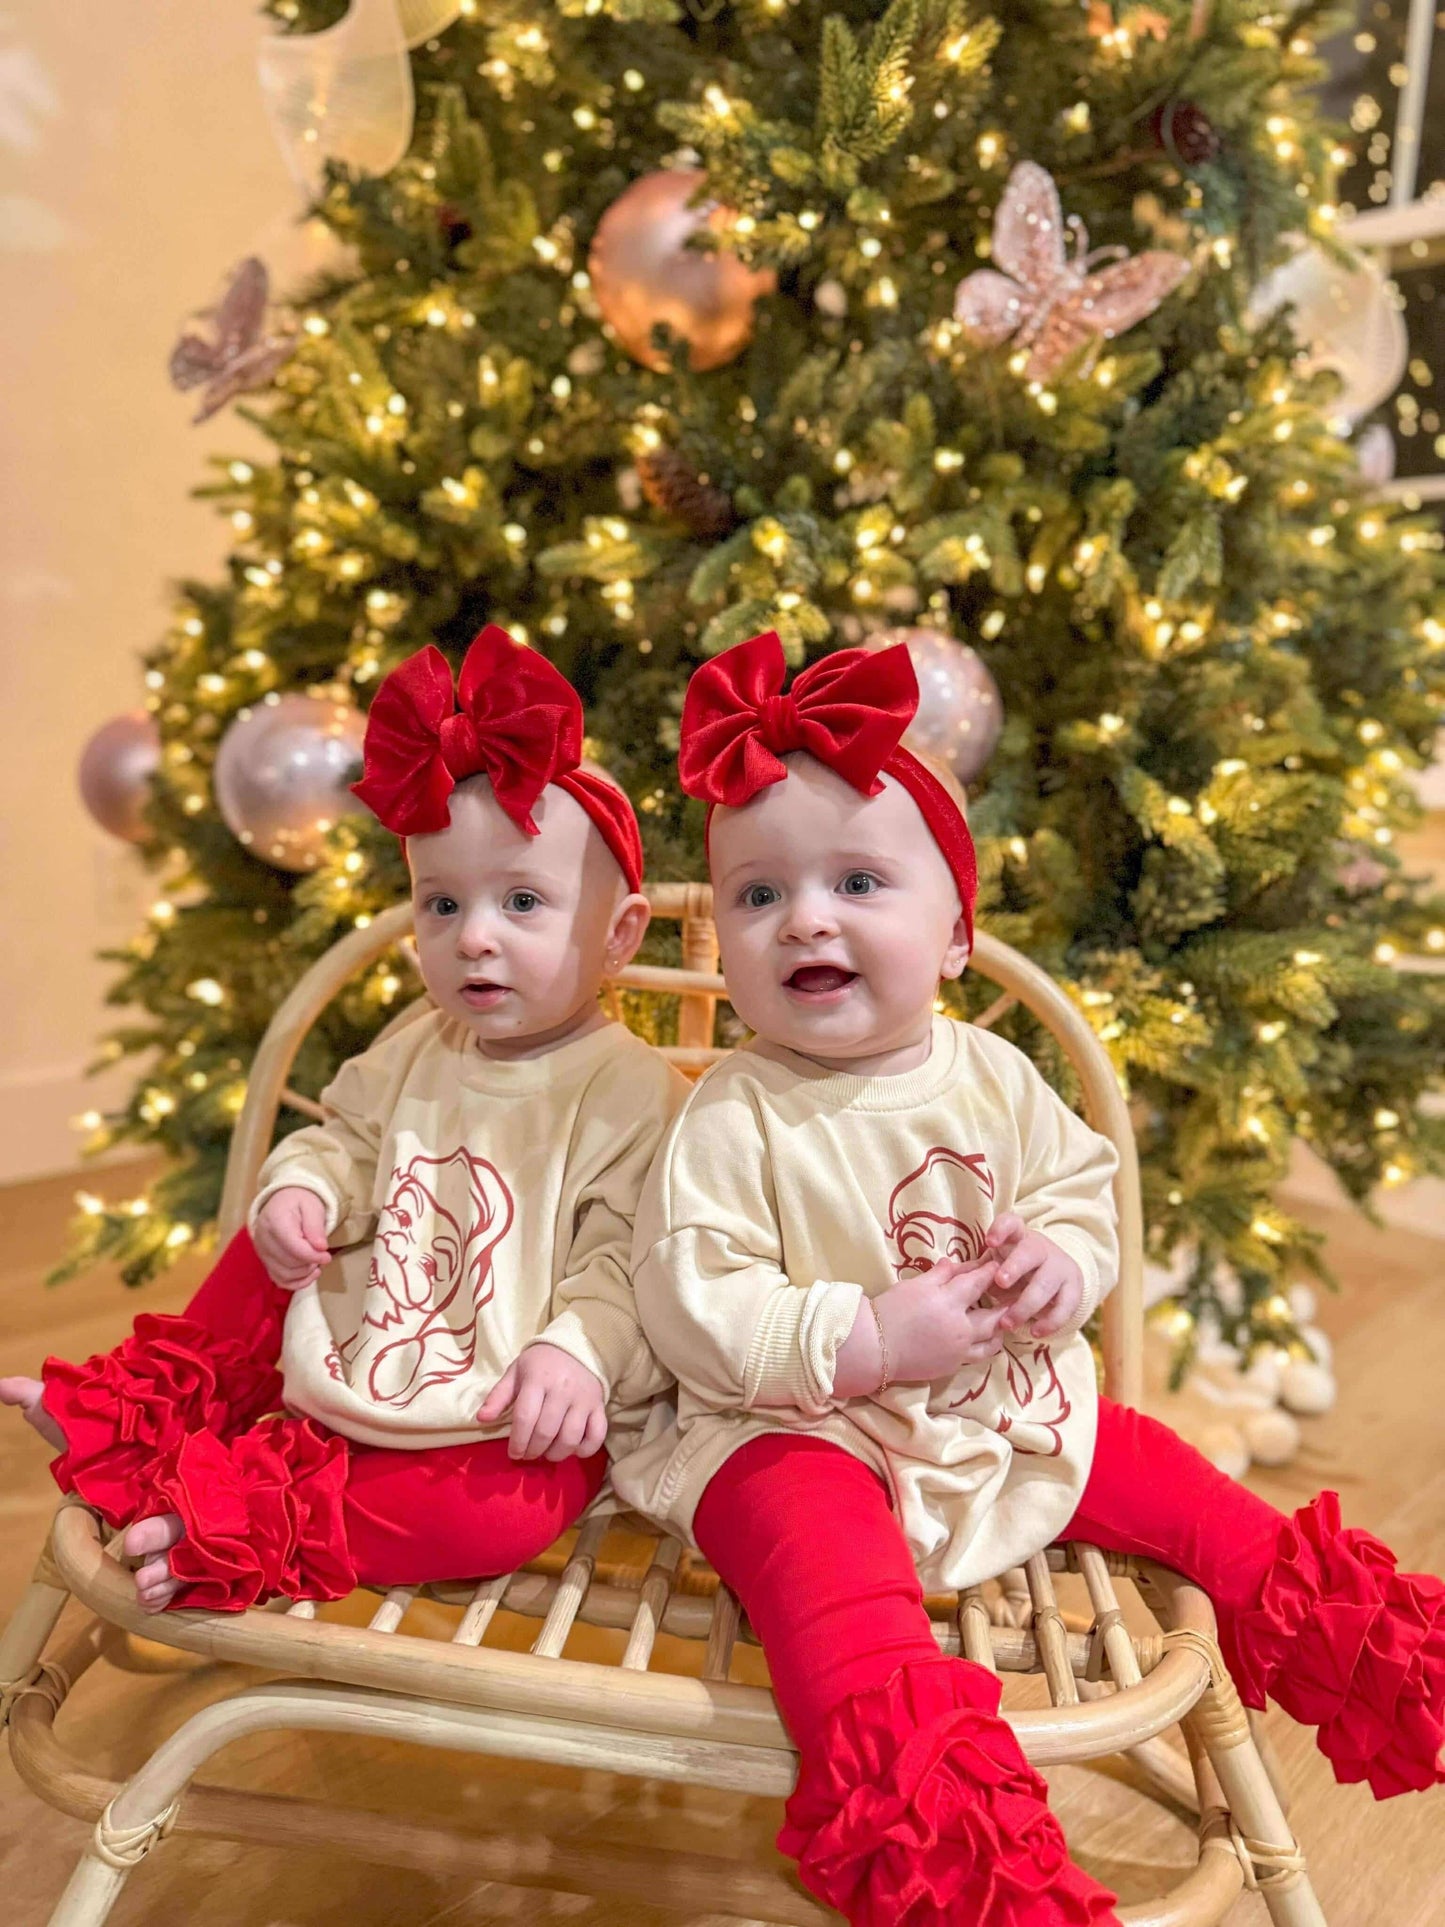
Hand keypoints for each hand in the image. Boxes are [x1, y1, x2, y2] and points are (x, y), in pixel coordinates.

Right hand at [253, 1187, 331, 1289]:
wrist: (284, 1201)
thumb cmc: (300, 1201)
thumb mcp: (312, 1206)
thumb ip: (315, 1226)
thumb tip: (320, 1247)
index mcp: (275, 1221)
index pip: (293, 1247)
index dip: (313, 1256)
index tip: (327, 1255)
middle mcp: (263, 1238)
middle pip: (289, 1263)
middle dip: (310, 1262)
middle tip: (322, 1255)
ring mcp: (262, 1252)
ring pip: (284, 1275)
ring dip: (304, 1273)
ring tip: (316, 1261)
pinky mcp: (265, 1261)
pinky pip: (279, 1280)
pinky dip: (296, 1282)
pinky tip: (309, 1273)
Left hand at [477, 1343, 607, 1461]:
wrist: (576, 1346)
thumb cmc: (540, 1363)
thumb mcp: (516, 1372)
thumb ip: (498, 1395)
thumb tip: (481, 1419)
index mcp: (538, 1379)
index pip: (525, 1418)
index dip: (518, 1441)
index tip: (513, 1453)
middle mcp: (562, 1390)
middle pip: (546, 1431)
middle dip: (533, 1450)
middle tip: (528, 1454)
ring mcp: (584, 1399)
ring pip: (571, 1437)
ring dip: (556, 1454)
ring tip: (547, 1454)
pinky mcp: (599, 1406)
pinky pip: (597, 1434)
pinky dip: (586, 1449)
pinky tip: (574, 1450)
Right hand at [834, 1257, 1007, 1397]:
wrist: (874, 1347)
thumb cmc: (891, 1310)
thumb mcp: (914, 1285)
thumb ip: (940, 1274)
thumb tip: (956, 1263)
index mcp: (949, 1302)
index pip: (978, 1282)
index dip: (990, 1272)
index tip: (998, 1265)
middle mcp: (961, 1328)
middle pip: (995, 1316)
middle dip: (1005, 1305)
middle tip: (1012, 1296)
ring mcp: (959, 1350)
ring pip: (992, 1341)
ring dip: (1000, 1330)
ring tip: (1003, 1321)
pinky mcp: (953, 1366)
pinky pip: (977, 1356)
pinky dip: (985, 1346)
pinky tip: (984, 1339)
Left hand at [984, 1214, 1084, 1338]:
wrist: (1056, 1275)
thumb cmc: (1014, 1269)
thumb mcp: (998, 1264)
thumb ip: (978, 1269)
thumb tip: (947, 1275)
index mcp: (1019, 1237)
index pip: (1012, 1223)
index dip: (1001, 1229)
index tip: (989, 1241)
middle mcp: (1041, 1248)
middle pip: (1031, 1252)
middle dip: (1015, 1267)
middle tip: (1000, 1283)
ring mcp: (1060, 1268)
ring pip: (1046, 1283)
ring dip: (1025, 1305)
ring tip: (1008, 1323)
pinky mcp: (1073, 1289)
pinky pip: (1065, 1307)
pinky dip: (1050, 1322)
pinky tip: (1035, 1332)